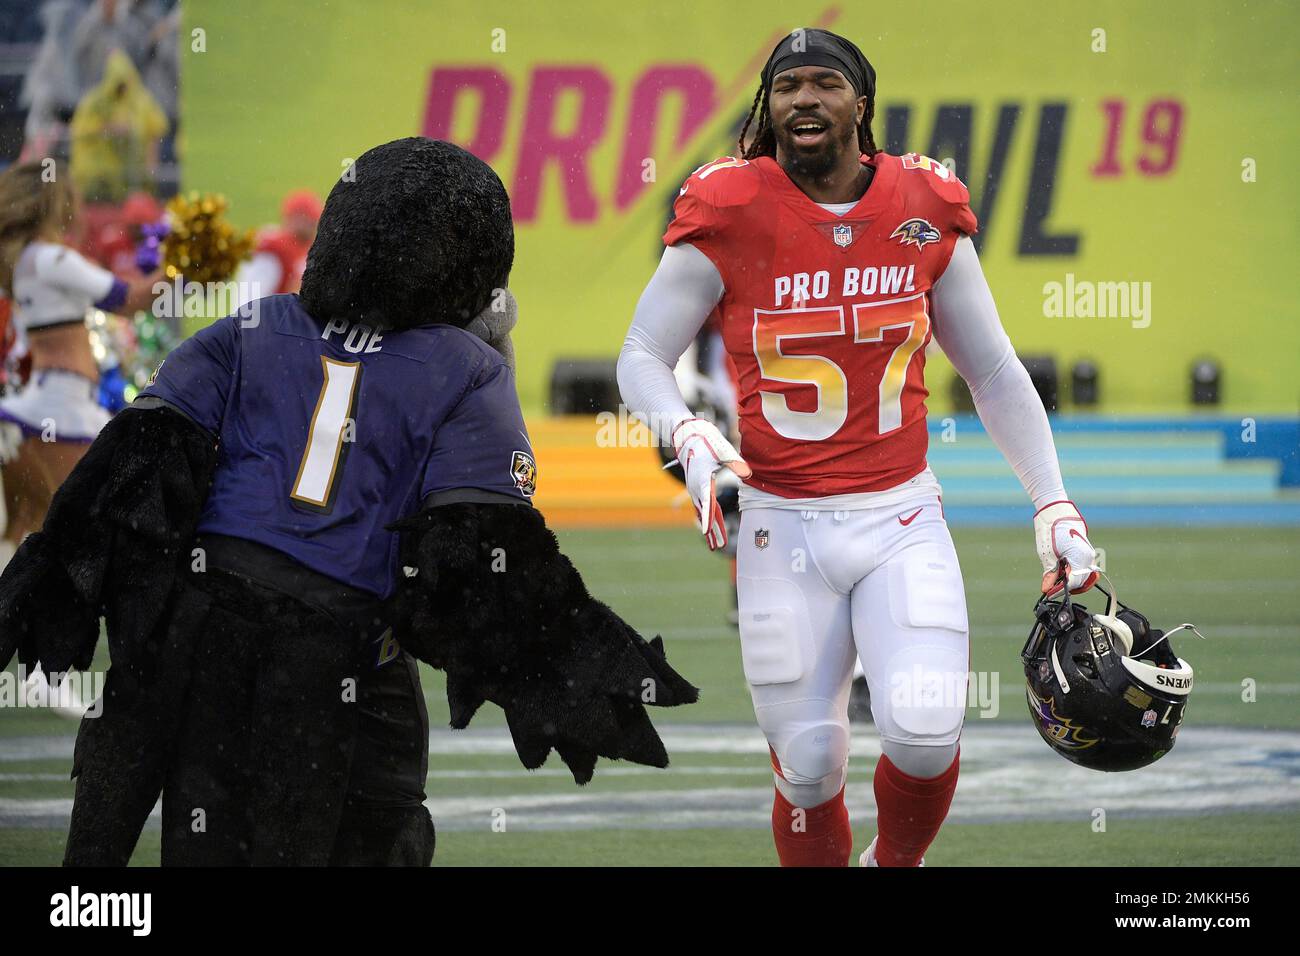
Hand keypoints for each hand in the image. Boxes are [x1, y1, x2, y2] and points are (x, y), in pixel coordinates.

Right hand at [671, 417, 749, 550]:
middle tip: (718, 547)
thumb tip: (748, 474)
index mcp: (703, 480)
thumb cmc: (707, 443)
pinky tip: (711, 530)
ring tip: (715, 545)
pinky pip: (703, 507)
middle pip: (706, 513)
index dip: (707, 519)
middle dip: (712, 531)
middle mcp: (697, 488)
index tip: (707, 532)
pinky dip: (708, 519)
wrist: (688, 437)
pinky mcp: (697, 488)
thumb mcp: (722, 451)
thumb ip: (735, 463)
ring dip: (710, 528)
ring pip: (704, 512)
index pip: (706, 503)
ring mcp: (695, 489)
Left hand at [1034, 500, 1098, 594]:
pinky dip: (1072, 573)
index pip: (1073, 582)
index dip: (1061, 590)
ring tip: (1055, 580)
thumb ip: (1050, 573)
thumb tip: (1047, 588)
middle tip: (1051, 588)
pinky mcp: (1085, 552)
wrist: (1056, 511)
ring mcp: (1088, 554)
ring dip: (1070, 581)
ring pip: (1082, 576)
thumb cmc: (1051, 529)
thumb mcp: (1046, 554)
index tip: (1049, 594)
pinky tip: (1060, 572)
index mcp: (1080, 557)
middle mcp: (1088, 557)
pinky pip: (1082, 568)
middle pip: (1080, 581)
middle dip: (1066, 587)